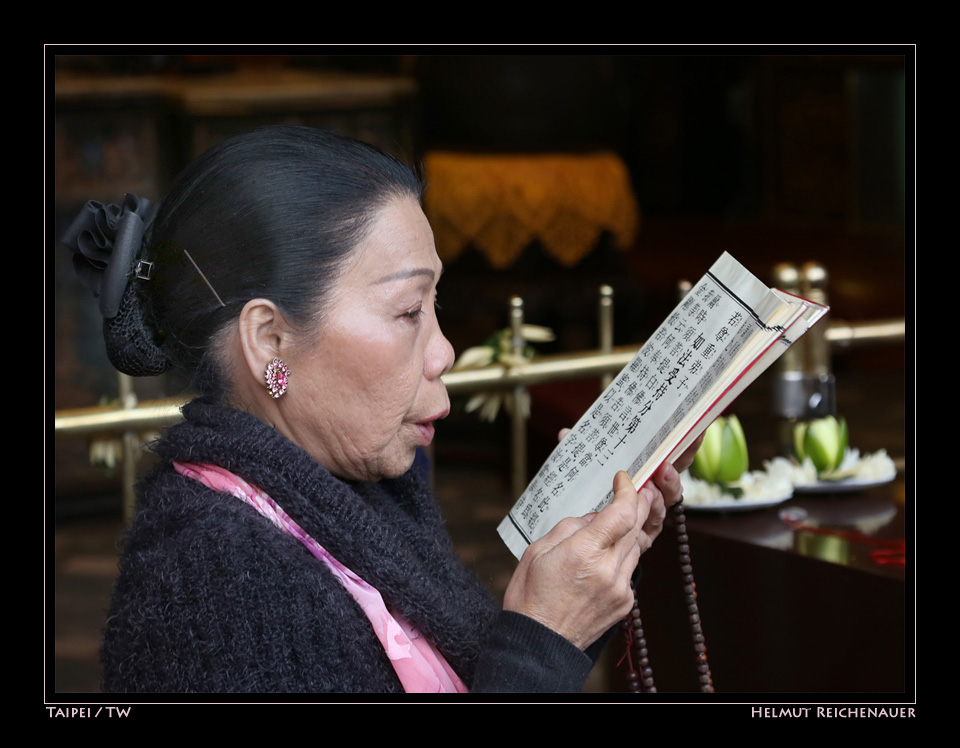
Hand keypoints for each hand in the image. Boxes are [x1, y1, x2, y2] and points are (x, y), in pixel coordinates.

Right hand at [503, 470, 651, 649]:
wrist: (539, 644)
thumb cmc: (530, 596)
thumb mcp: (537, 550)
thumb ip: (570, 527)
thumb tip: (594, 516)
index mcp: (584, 552)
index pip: (622, 513)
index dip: (628, 491)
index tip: (624, 479)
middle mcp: (608, 570)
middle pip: (635, 527)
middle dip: (637, 505)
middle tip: (637, 489)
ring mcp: (620, 588)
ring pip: (636, 547)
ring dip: (629, 531)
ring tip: (617, 522)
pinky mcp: (625, 603)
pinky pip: (630, 569)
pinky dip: (623, 557)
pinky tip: (608, 556)